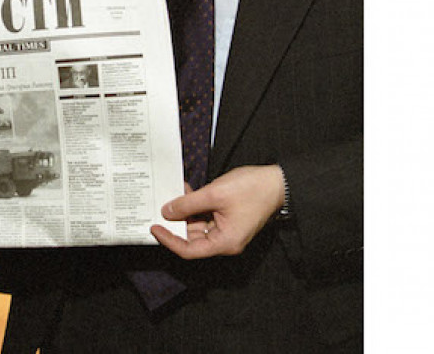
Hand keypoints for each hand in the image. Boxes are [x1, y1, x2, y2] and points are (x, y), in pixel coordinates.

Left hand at [150, 165, 284, 259]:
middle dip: (176, 222)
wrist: (279, 182)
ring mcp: (228, 230)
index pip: (188, 250)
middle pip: (192, 238)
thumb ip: (188, 204)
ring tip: (175, 192)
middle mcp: (225, 241)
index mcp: (224, 242)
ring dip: (186, 211)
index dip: (169, 240)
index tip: (154, 227)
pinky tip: (189, 191)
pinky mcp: (229, 220)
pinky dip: (197, 206)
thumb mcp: (214, 194)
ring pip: (198, 226)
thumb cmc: (252, 189)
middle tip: (161, 205)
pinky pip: (207, 217)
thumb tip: (167, 212)